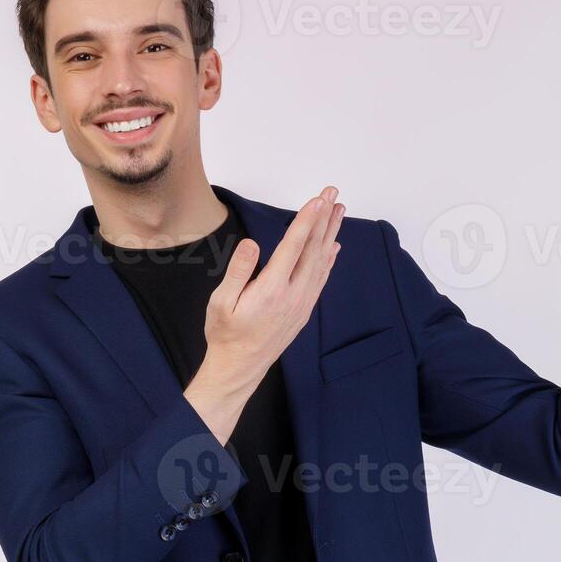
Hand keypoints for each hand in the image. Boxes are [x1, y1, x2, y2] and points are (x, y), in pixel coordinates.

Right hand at [185, 186, 343, 443]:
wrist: (239, 368)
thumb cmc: (225, 333)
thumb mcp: (221, 302)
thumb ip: (238, 271)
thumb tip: (252, 244)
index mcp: (272, 289)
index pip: (294, 246)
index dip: (306, 220)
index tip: (317, 200)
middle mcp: (293, 294)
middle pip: (313, 249)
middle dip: (323, 218)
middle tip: (332, 193)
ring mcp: (302, 303)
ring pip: (321, 261)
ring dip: (330, 233)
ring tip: (338, 211)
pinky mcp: (304, 310)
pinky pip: (321, 278)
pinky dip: (328, 259)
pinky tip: (333, 246)